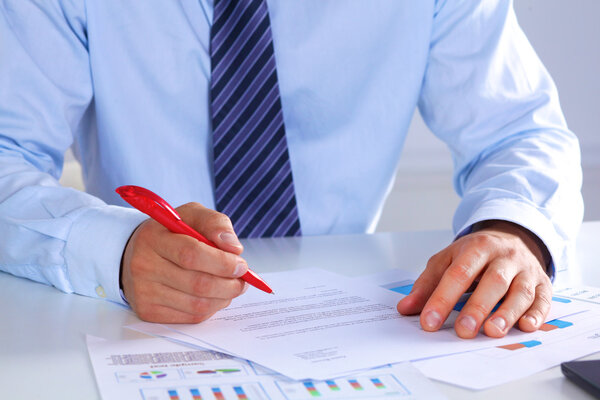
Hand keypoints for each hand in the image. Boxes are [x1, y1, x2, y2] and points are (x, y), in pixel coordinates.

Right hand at [120, 202, 248, 322]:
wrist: (138, 252)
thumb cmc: (172, 233)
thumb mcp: (192, 215)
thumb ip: (215, 224)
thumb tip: (234, 248)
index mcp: (153, 238)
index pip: (191, 255)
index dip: (222, 263)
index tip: (242, 265)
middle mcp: (143, 266)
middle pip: (197, 284)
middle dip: (229, 285)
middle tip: (242, 280)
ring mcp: (144, 292)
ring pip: (197, 305)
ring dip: (223, 298)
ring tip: (231, 287)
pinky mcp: (148, 312)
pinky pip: (191, 317)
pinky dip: (211, 308)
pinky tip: (213, 296)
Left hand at [396, 220, 551, 337]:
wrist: (511, 236)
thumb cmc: (475, 254)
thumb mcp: (447, 260)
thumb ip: (427, 284)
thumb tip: (406, 308)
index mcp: (477, 248)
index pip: (458, 274)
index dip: (442, 299)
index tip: (430, 322)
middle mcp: (504, 257)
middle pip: (493, 282)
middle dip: (477, 307)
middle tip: (464, 331)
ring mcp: (526, 270)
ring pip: (520, 291)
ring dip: (507, 313)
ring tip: (492, 332)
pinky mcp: (543, 284)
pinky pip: (543, 299)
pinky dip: (537, 314)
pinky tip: (526, 326)